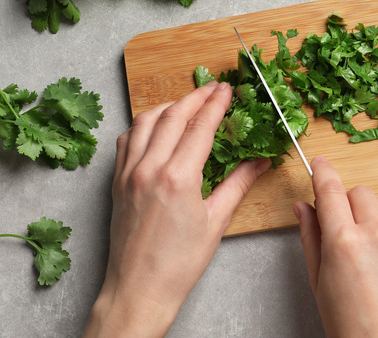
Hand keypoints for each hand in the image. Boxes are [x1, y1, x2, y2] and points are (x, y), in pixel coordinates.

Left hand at [83, 81, 270, 336]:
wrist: (138, 288)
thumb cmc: (178, 263)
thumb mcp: (216, 221)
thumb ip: (238, 184)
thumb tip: (260, 161)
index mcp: (178, 178)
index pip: (200, 126)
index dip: (216, 104)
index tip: (227, 90)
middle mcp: (149, 168)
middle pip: (172, 116)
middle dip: (195, 97)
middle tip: (213, 88)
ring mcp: (128, 173)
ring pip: (145, 121)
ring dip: (168, 106)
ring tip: (186, 102)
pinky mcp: (117, 181)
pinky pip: (126, 139)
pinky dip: (142, 124)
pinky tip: (154, 126)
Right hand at [293, 156, 377, 337]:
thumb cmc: (349, 325)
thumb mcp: (318, 281)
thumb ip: (310, 237)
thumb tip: (303, 208)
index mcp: (344, 242)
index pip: (331, 190)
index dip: (322, 171)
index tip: (319, 163)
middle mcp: (375, 235)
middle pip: (359, 193)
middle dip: (346, 201)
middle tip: (337, 225)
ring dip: (366, 225)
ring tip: (361, 264)